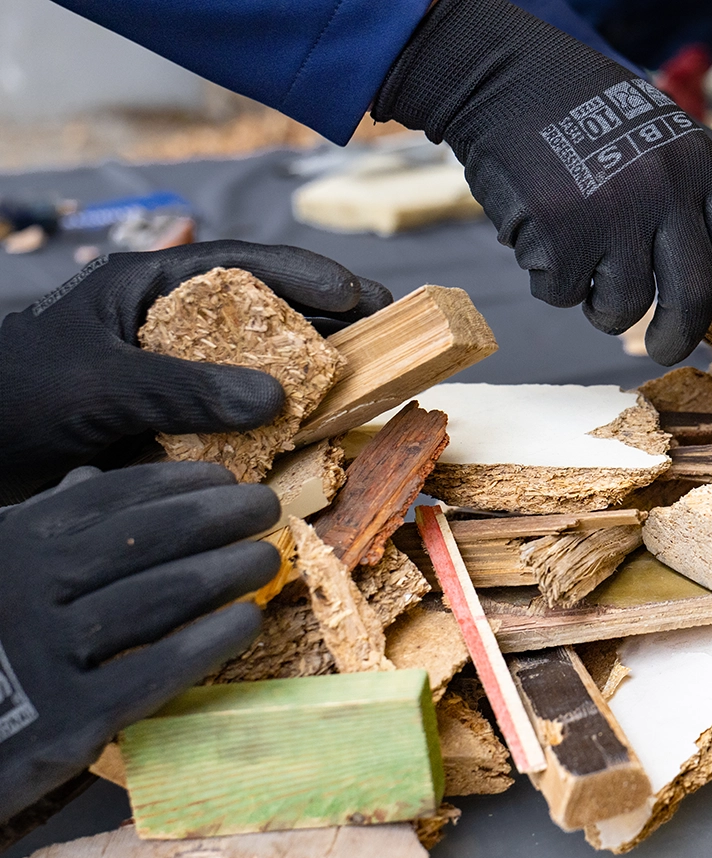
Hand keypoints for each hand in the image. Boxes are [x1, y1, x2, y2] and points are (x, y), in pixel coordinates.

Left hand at [0, 241, 391, 499]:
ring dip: (292, 378)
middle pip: (255, 313)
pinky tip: (287, 443)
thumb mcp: (101, 383)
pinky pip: (219, 415)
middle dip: (317, 325)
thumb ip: (185, 388)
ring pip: (242, 365)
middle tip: (379, 338)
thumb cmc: (11, 396)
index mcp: (143, 285)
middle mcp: (157, 322)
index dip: (310, 275)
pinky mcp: (151, 416)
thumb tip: (274, 402)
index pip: (242, 264)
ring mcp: (156, 369)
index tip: (366, 295)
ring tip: (348, 389)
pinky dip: (254, 428)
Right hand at [0, 462, 274, 821]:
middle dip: (221, 516)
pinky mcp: (72, 718)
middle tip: (266, 509)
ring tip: (267, 558)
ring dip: (229, 569)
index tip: (226, 480)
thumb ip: (38, 526)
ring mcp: (49, 652)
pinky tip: (247, 620)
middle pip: (151, 537)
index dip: (180, 484)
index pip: (113, 497)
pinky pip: (160, 667)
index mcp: (15, 546)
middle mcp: (30, 588)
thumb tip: (87, 476)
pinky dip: (213, 639)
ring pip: (165, 594)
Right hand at [372, 0, 711, 371]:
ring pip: (626, 305)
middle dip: (679, 337)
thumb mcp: (662, 147)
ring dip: (604, 307)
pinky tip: (543, 240)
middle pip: (694, 295)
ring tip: (586, 271)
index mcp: (702, 166)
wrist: (508, 79)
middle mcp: (668, 188)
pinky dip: (554, 284)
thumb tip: (709, 298)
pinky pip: (565, 294)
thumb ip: (690, 208)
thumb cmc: (586, 121)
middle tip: (664, 350)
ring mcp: (615, 211)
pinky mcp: (563, 233)